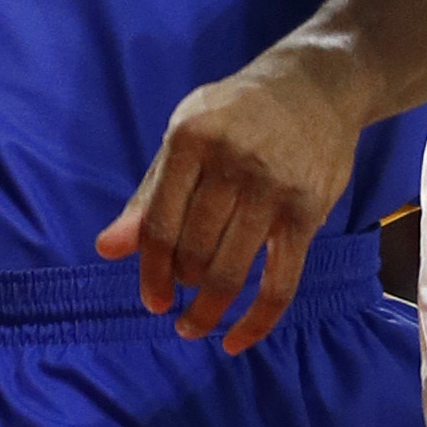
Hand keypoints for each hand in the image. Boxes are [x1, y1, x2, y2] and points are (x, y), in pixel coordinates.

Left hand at [100, 49, 357, 352]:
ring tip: (194, 324)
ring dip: (207, 310)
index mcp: (191, 141)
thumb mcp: (186, 135)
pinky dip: (257, 321)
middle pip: (192, 251)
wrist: (318, 85)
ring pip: (230, 271)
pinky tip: (236, 340)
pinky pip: (280, 283)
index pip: (158, 223)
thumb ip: (149, 194)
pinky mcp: (306, 214)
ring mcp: (272, 190)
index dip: (148, 270)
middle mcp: (231, 165)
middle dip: (178, 286)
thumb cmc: (239, 113)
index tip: (150, 299)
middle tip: (177, 302)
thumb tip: (108, 250)